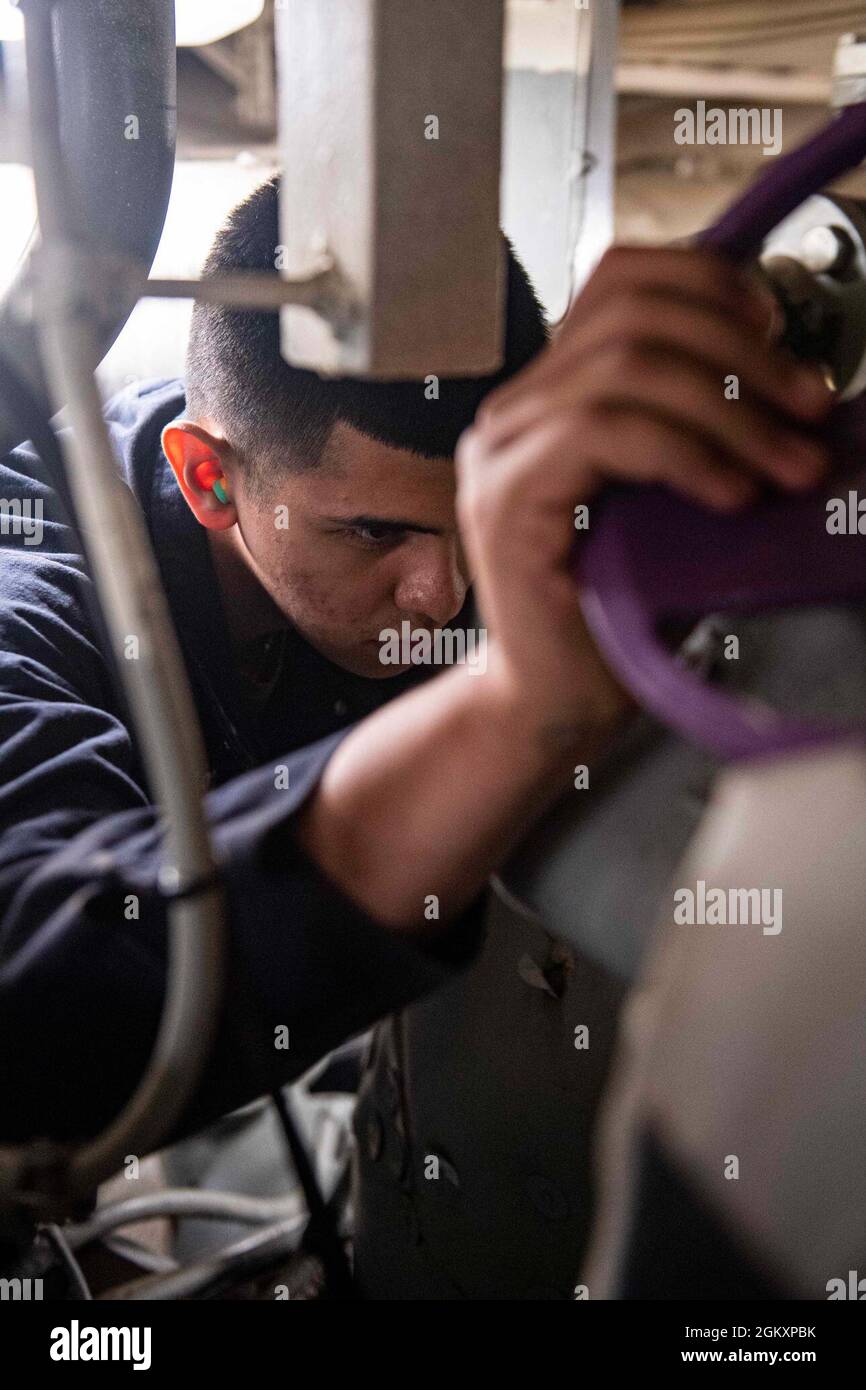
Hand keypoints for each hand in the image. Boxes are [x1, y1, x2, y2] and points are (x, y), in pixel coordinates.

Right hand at [456, 245, 834, 739]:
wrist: (561, 700)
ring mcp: (501, 451)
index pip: (620, 280)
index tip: (779, 332)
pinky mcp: (505, 498)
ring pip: (625, 368)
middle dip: (743, 351)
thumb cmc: (619, 608)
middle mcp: (517, 410)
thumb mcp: (680, 496)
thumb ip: (709, 430)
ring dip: (731, 411)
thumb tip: (802, 386)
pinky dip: (685, 453)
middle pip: (631, 314)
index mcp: (554, 394)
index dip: (708, 283)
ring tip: (788, 467)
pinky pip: (603, 432)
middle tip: (811, 409)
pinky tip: (731, 494)